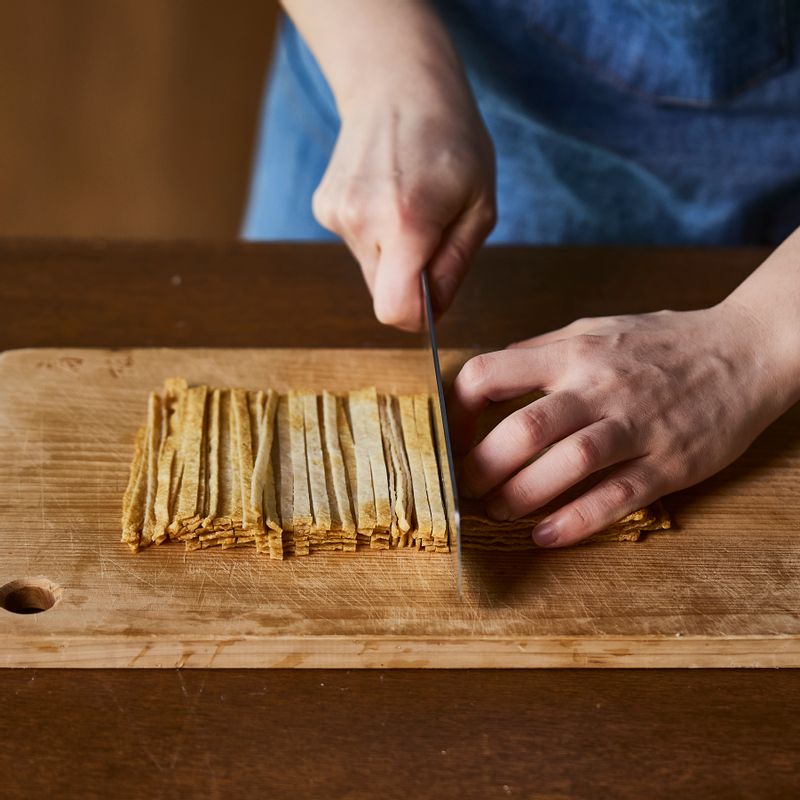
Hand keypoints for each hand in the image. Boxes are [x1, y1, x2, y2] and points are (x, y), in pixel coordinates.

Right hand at [312, 68, 495, 329]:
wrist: (397, 83)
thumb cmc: (452, 140)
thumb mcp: (479, 206)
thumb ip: (455, 266)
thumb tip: (433, 313)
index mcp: (406, 221)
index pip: (394, 309)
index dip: (418, 316)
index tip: (434, 299)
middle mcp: (360, 220)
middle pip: (384, 294)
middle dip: (410, 280)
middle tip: (432, 233)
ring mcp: (335, 213)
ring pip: (371, 270)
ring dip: (394, 254)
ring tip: (409, 203)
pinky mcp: (324, 207)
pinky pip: (357, 245)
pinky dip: (375, 234)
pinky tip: (386, 193)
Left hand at [450, 300, 795, 546]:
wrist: (745, 351)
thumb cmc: (661, 343)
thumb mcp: (595, 329)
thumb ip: (540, 351)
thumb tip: (488, 377)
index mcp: (572, 352)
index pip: (490, 374)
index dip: (459, 411)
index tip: (456, 437)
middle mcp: (599, 386)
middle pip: (524, 429)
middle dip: (483, 467)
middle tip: (467, 487)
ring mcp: (637, 425)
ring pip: (567, 464)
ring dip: (521, 496)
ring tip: (499, 511)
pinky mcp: (670, 462)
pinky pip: (616, 496)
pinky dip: (575, 521)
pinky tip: (545, 534)